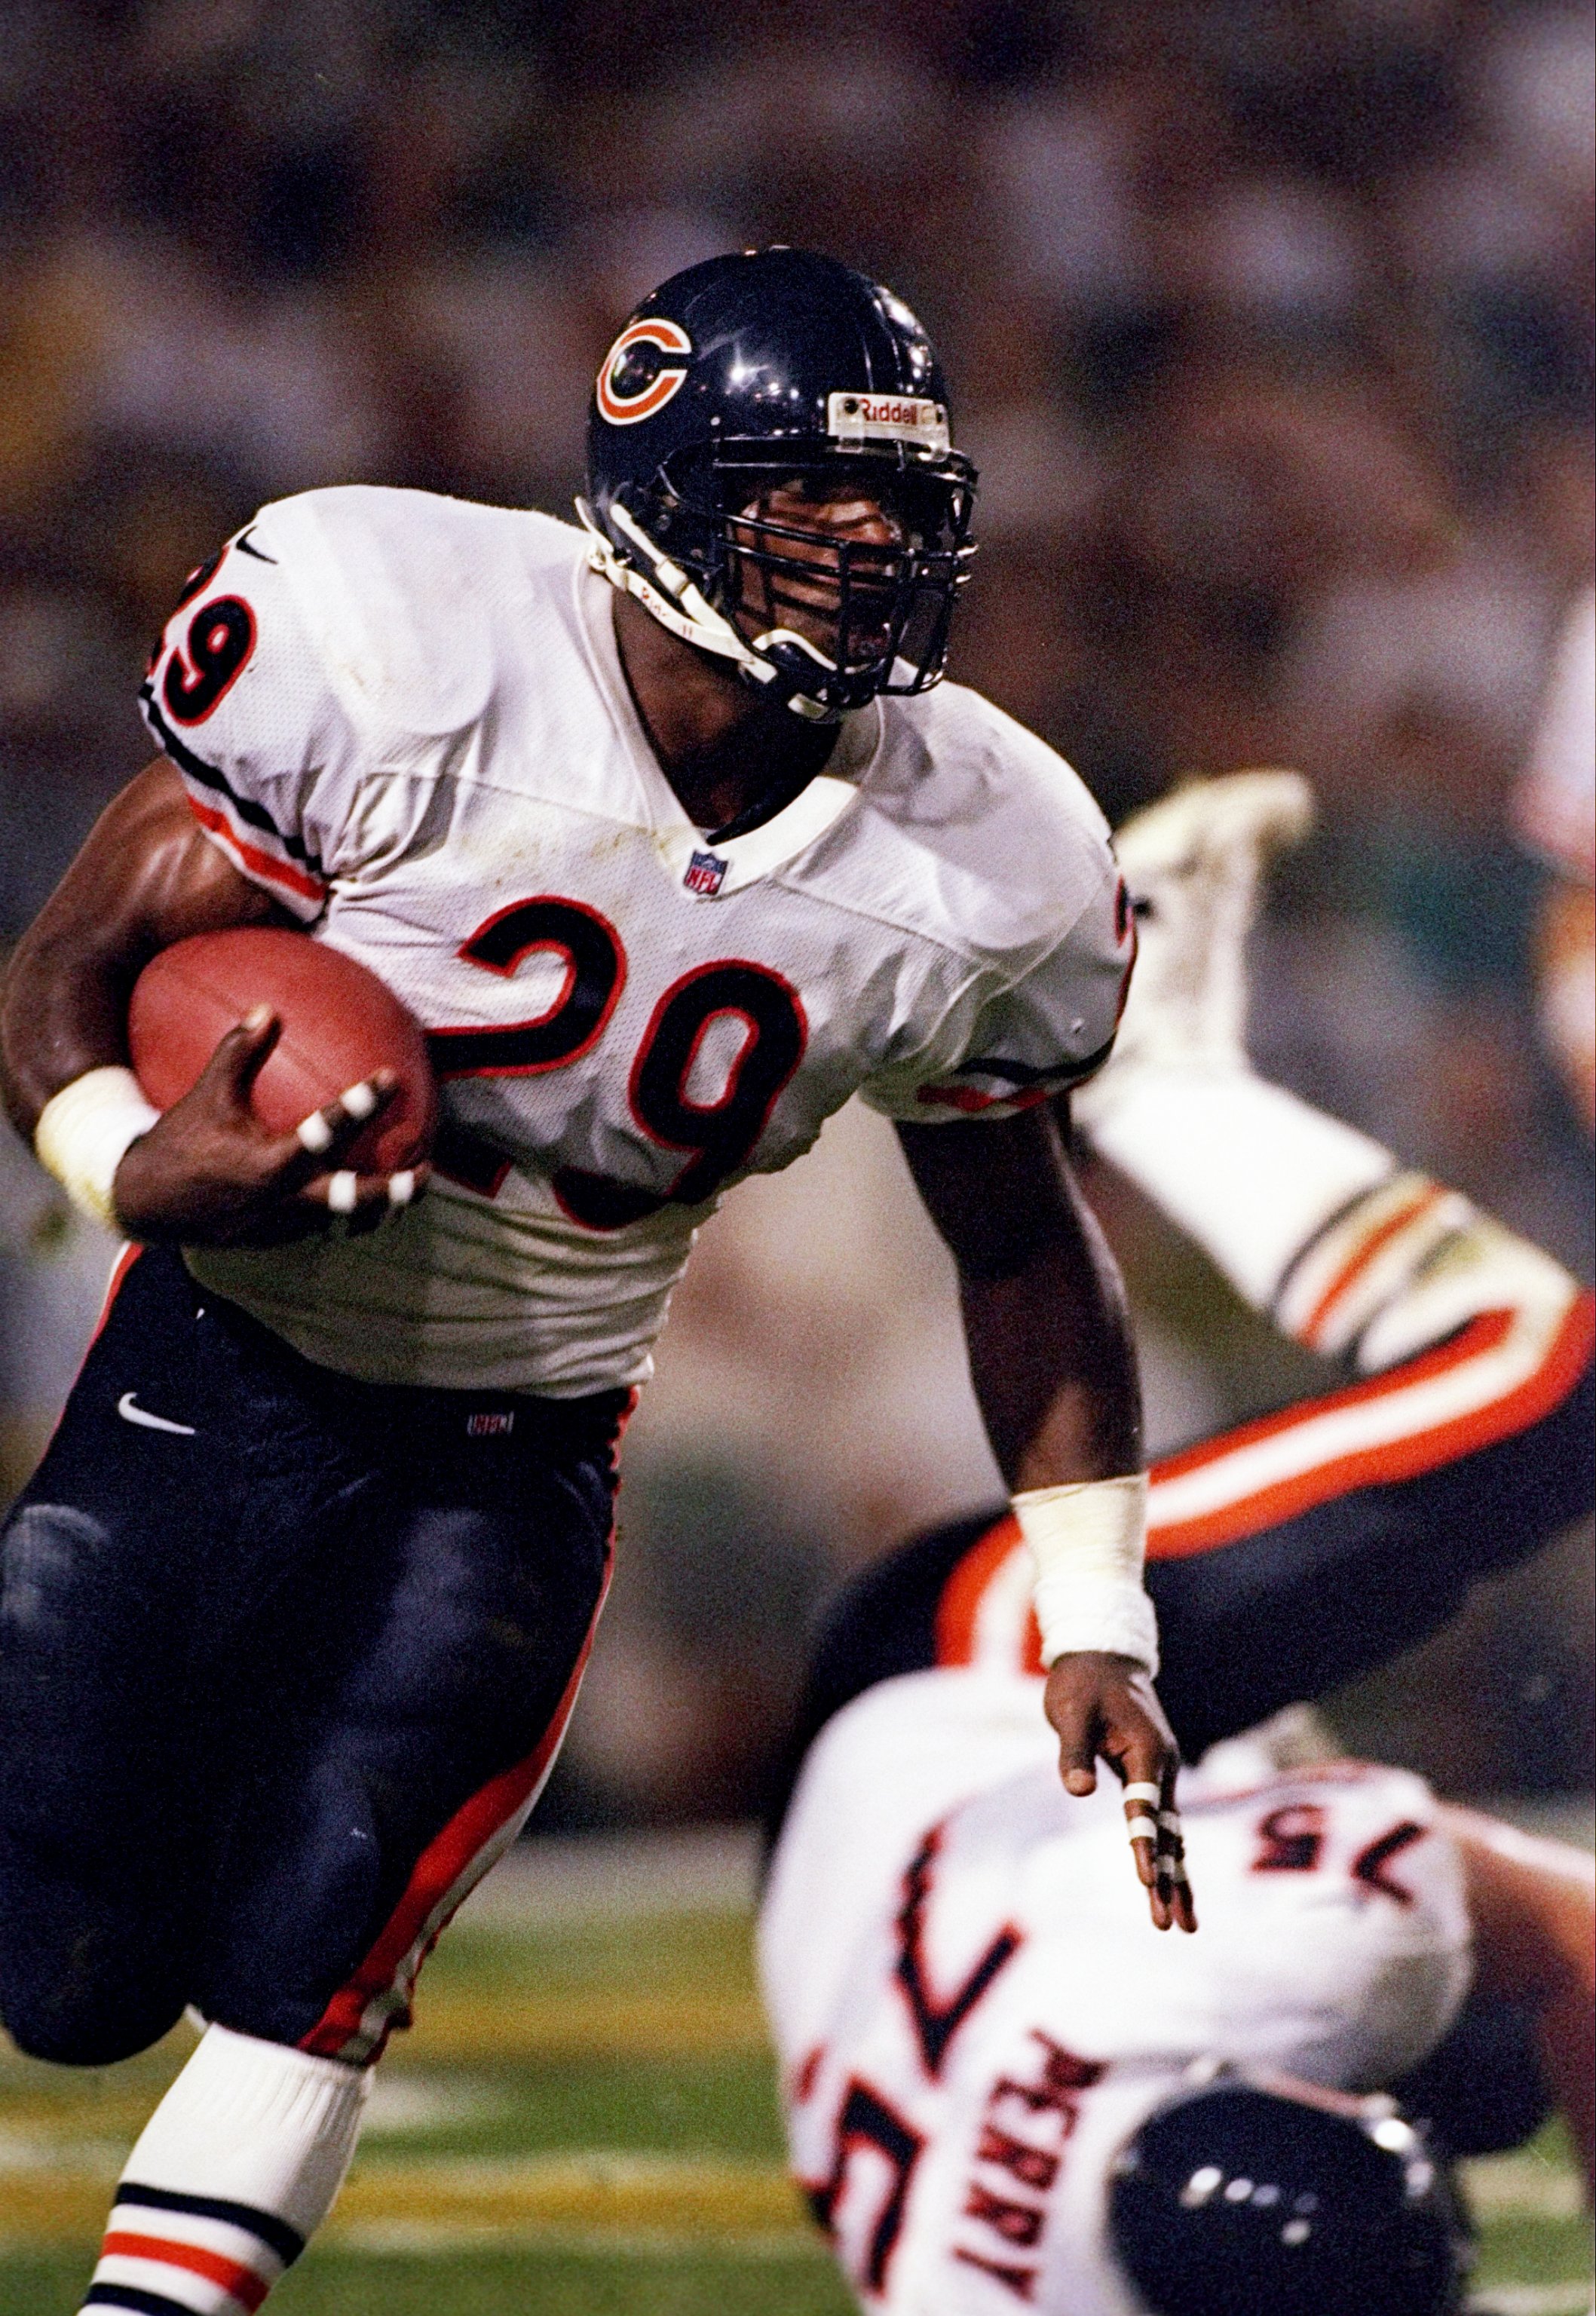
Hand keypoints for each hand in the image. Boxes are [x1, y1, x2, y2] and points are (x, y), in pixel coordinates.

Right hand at [112, 1005, 427, 1245]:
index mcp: (272, 1161)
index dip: (364, 1103)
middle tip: (425, 1170)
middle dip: (394, 1189)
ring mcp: (284, 1225)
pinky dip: (345, 1215)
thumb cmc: (179, 1141)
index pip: (330, 1128)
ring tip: (407, 1194)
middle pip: (355, 1199)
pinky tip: (362, 1200)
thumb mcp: (207, 1093)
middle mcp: (285, 1199)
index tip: (391, 1078)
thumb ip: (240, 1052)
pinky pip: (322, 1227)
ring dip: (378, 1210)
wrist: (146, 1204)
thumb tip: (267, 1009)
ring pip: (344, 1222)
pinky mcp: (278, 1239)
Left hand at [1044, 1651, 1195, 1933]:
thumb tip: (1078, 1790)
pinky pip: (1160, 1822)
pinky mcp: (1149, 1776)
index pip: (1145, 1809)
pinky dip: (1166, 1853)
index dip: (1146, 1846)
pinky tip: (1170, 1882)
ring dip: (1176, 1878)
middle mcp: (1162, 1767)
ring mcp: (1160, 1773)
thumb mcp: (1071, 1713)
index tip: (1148, 1882)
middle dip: (1172, 1882)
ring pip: (1172, 1835)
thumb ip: (1074, 1752)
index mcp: (1146, 1752)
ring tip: (1182, 1924)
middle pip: (1170, 1834)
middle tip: (1173, 1927)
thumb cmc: (1083, 1683)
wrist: (1103, 1656)